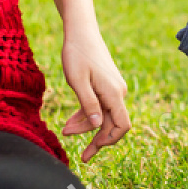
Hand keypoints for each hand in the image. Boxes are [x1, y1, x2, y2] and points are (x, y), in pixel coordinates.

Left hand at [60, 31, 130, 162]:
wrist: (81, 32)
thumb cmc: (77, 54)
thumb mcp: (77, 81)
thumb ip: (88, 104)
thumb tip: (97, 126)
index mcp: (113, 93)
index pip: (122, 125)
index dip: (110, 141)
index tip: (93, 150)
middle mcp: (117, 92)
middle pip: (112, 124)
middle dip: (97, 140)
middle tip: (82, 156)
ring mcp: (112, 89)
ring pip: (103, 116)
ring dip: (86, 127)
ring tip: (65, 131)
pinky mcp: (105, 86)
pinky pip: (99, 107)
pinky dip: (86, 115)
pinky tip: (70, 122)